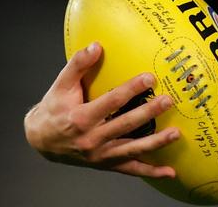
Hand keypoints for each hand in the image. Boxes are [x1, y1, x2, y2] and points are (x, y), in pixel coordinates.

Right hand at [24, 41, 179, 178]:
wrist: (41, 140)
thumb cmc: (53, 109)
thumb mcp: (60, 85)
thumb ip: (78, 65)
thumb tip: (96, 46)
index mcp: (81, 118)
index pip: (111, 101)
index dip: (131, 89)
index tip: (150, 78)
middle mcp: (92, 139)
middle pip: (126, 125)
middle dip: (149, 113)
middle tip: (168, 101)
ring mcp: (100, 155)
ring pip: (132, 150)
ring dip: (156, 143)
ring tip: (176, 133)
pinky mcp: (106, 164)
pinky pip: (131, 169)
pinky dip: (150, 172)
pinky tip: (170, 172)